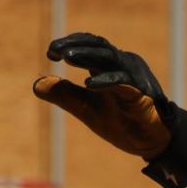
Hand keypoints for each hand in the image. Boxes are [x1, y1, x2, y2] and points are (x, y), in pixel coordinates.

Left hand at [34, 32, 186, 187]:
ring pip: (109, 57)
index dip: (70, 44)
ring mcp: (133, 77)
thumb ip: (65, 95)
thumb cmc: (121, 122)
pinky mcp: (141, 93)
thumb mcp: (85, 108)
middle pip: (97, 45)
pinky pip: (123, 82)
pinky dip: (105, 81)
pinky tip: (88, 85)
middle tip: (53, 51)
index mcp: (109, 66)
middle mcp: (122, 65)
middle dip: (74, 45)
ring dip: (87, 55)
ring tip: (66, 57)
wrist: (148, 143)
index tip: (50, 54)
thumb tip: (37, 85)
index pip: (89, 45)